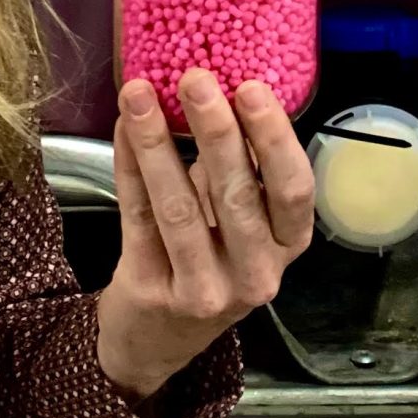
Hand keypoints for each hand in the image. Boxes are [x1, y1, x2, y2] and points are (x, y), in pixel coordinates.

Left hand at [96, 71, 315, 401]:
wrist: (157, 338)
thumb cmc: (210, 257)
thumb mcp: (239, 218)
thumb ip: (238, 165)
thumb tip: (218, 85)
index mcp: (287, 245)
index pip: (293, 190)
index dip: (274, 138)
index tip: (251, 88)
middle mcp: (255, 274)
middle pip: (237, 196)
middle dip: (215, 130)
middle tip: (195, 79)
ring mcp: (204, 291)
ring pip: (179, 208)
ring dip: (157, 143)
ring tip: (139, 93)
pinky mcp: (153, 291)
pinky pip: (138, 218)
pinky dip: (130, 167)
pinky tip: (123, 128)